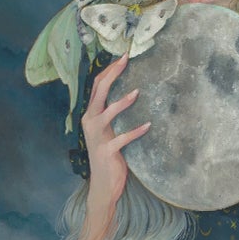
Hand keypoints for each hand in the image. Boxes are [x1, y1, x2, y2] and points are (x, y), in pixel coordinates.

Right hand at [81, 52, 150, 217]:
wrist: (103, 185)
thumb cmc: (109, 154)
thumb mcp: (109, 130)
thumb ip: (113, 113)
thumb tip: (132, 91)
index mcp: (91, 114)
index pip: (97, 85)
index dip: (109, 69)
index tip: (123, 55)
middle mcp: (90, 122)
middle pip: (99, 92)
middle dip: (113, 73)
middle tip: (126, 58)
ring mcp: (97, 137)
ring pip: (107, 113)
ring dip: (122, 102)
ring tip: (137, 92)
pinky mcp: (106, 151)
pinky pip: (122, 138)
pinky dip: (135, 131)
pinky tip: (148, 125)